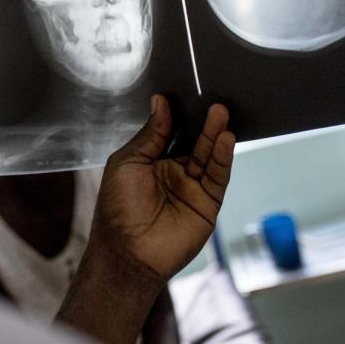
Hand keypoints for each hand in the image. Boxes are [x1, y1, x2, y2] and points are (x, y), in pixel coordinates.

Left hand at [55, 97, 234, 343]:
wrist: (127, 252)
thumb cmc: (118, 206)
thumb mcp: (128, 162)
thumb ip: (151, 134)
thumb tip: (160, 102)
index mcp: (150, 160)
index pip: (170, 131)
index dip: (178, 114)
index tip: (186, 92)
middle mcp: (173, 171)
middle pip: (193, 141)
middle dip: (203, 123)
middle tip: (213, 102)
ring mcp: (191, 187)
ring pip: (208, 156)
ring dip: (215, 136)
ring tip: (221, 113)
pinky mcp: (207, 204)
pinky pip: (217, 177)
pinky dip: (223, 158)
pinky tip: (226, 140)